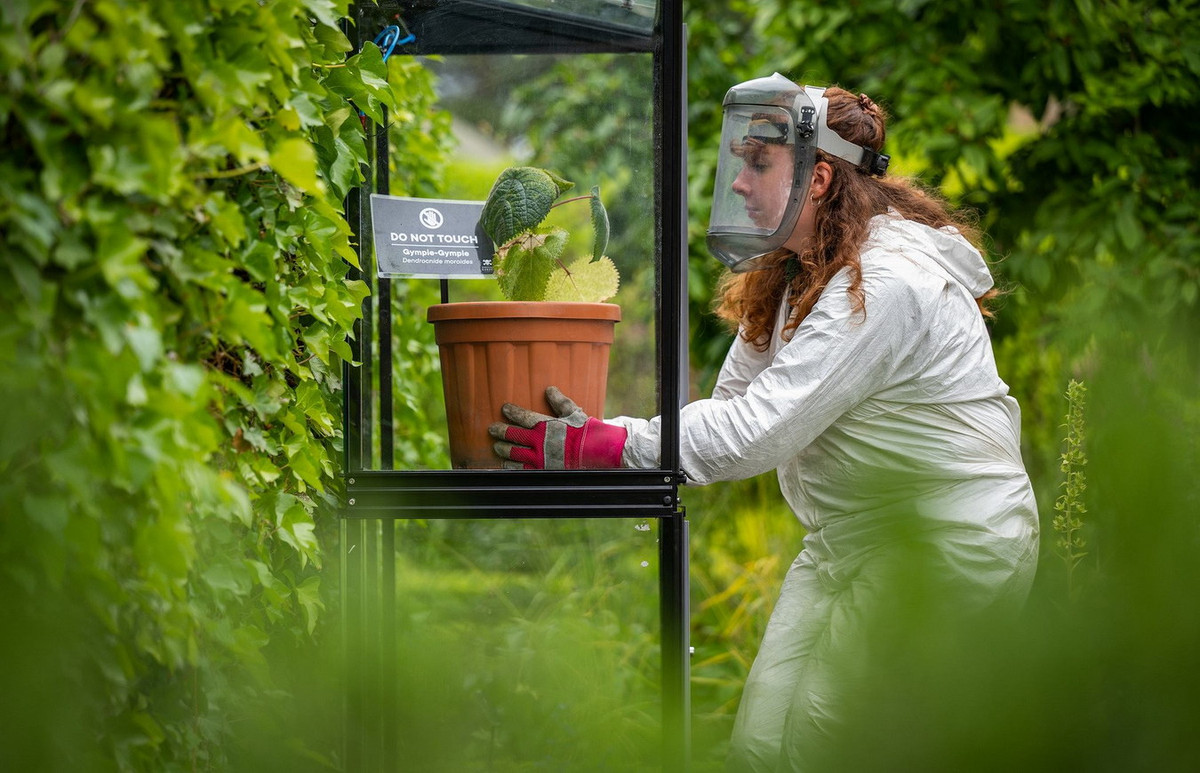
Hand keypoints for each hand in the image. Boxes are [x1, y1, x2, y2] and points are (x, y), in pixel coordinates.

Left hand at [489, 386, 626, 469]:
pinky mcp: (541, 471)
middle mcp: (539, 442)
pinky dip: (511, 467)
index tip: (504, 409)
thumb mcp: (573, 412)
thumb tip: (549, 389)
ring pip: (513, 454)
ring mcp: (539, 458)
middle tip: (492, 429)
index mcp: (545, 426)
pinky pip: (521, 470)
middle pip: (513, 436)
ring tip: (496, 447)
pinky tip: (505, 465)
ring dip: (503, 450)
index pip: (523, 417)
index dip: (512, 412)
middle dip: (500, 431)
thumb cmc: (585, 431)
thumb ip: (559, 401)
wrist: (595, 453)